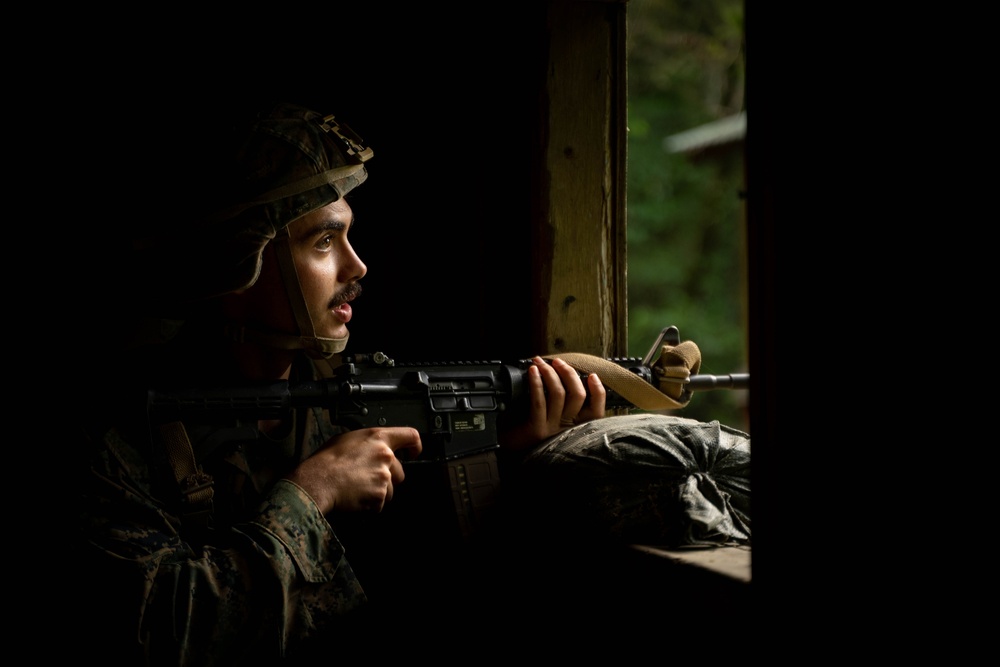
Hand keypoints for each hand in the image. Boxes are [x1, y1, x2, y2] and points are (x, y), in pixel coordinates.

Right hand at [285, 427, 421, 513]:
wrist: (318, 481)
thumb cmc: (326, 460)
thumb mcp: (347, 439)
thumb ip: (367, 443)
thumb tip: (371, 446)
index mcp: (378, 438)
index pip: (411, 436)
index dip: (415, 446)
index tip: (413, 453)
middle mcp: (385, 456)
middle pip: (400, 471)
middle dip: (388, 478)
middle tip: (367, 479)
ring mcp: (384, 477)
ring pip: (391, 490)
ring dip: (378, 492)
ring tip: (357, 488)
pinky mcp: (379, 496)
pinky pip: (379, 503)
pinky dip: (369, 504)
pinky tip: (355, 496)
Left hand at [499, 357, 605, 450]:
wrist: (509, 447)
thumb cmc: (528, 427)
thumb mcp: (552, 416)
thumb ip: (563, 403)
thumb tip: (567, 375)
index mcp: (575, 426)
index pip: (597, 411)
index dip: (598, 391)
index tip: (591, 375)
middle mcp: (567, 429)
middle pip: (578, 395)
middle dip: (569, 373)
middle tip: (558, 362)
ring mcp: (552, 429)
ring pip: (558, 394)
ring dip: (550, 373)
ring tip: (540, 362)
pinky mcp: (537, 429)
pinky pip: (539, 401)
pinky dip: (536, 382)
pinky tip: (533, 372)